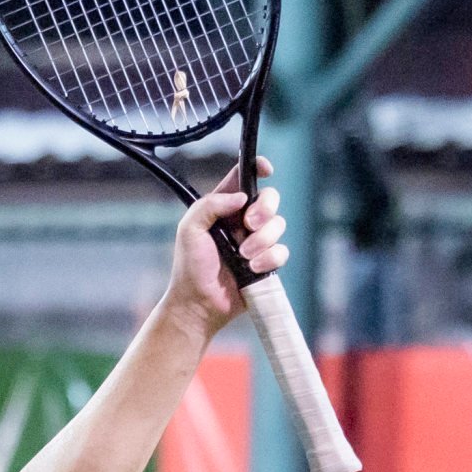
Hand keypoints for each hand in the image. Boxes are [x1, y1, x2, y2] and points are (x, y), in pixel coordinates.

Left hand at [164, 162, 286, 331]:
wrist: (200, 303)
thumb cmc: (190, 267)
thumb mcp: (189, 229)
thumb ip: (210, 206)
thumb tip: (241, 197)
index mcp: (223, 207)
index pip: (244, 178)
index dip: (258, 168)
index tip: (267, 169)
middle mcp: (242, 221)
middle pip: (270, 198)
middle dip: (265, 209)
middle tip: (249, 224)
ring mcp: (256, 241)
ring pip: (278, 225)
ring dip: (262, 240)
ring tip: (243, 256)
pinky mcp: (266, 262)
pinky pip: (282, 251)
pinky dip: (269, 259)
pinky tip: (252, 269)